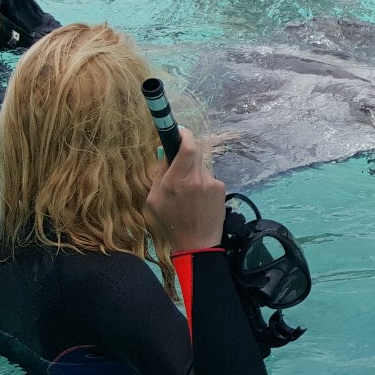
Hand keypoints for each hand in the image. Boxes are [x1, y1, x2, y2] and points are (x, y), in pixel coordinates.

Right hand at [146, 133, 225, 254]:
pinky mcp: (220, 188)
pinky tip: (200, 200)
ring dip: (195, 173)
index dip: (185, 134)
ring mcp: (210, 183)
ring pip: (201, 166)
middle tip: (181, 164)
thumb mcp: (154, 199)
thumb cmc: (171, 222)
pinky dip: (203, 184)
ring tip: (190, 193)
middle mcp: (195, 179)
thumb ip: (159, 173)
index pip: (187, 147)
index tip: (181, 131)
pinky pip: (209, 178)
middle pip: (196, 150)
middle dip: (188, 152)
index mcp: (175, 181)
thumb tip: (165, 152)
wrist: (197, 243)